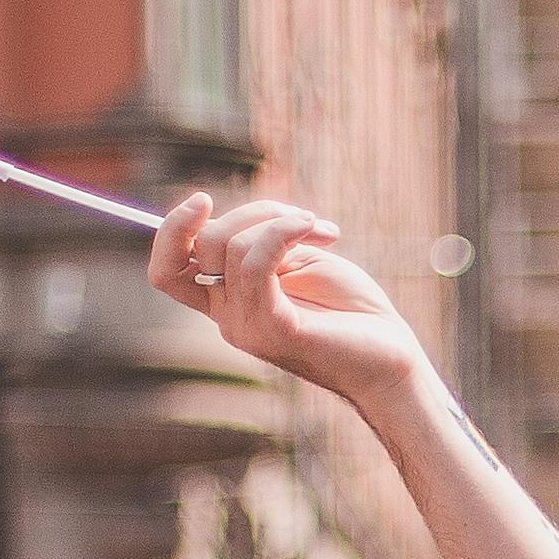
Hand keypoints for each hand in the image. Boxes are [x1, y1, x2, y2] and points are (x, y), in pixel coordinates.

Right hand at [155, 194, 437, 413]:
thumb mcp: (299, 261)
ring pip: (231, 246)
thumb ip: (260, 241)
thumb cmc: (351, 310)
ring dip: (279, 219)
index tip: (202, 200)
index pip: (167, 270)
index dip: (172, 230)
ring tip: (320, 228)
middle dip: (254, 211)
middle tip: (304, 219)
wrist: (392, 358)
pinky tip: (320, 230)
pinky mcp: (275, 329)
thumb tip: (226, 214)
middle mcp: (229, 318)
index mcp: (229, 301)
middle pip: (203, 244)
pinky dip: (283, 233)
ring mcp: (248, 326)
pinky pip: (256, 264)